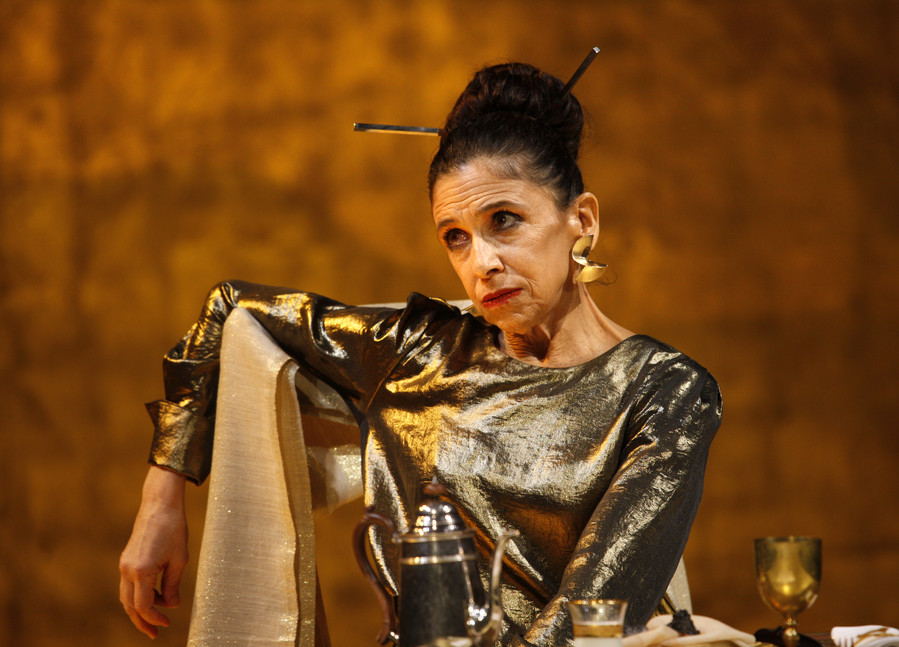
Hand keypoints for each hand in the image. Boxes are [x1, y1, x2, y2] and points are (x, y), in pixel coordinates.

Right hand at [119, 466, 188, 637]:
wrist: (160, 505)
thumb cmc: (174, 529)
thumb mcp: (179, 560)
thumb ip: (173, 585)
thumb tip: (171, 606)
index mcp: (142, 571)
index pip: (143, 606)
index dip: (154, 618)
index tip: (166, 624)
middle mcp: (128, 570)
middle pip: (130, 606)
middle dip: (142, 621)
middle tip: (155, 633)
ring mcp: (124, 564)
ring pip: (126, 597)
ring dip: (139, 609)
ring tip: (156, 617)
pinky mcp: (126, 559)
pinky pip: (128, 585)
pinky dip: (138, 595)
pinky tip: (154, 596)